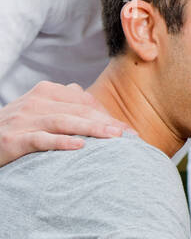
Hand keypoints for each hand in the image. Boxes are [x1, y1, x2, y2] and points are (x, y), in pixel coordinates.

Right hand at [0, 81, 132, 167]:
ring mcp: (23, 120)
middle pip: (78, 110)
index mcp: (46, 91)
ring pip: (63, 122)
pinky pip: (41, 139)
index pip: (84, 101)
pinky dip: (61, 142)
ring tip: (114, 138)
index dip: (108, 115)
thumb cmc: (15, 128)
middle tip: (130, 136)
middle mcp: (35, 101)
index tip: (129, 131)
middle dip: (106, 123)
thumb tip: (86, 98)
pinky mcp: (13, 140)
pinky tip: (79, 146)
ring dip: (91, 129)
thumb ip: (61, 104)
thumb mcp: (38, 110)